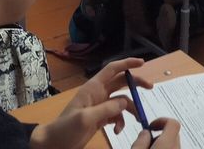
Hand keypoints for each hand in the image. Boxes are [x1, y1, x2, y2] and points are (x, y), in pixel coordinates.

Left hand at [31, 58, 149, 148]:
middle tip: (150, 89)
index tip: (142, 63)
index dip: (127, 63)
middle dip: (135, 85)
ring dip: (130, 110)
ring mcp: (99, 106)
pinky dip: (120, 122)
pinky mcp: (99, 118)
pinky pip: (116, 115)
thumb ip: (107, 109)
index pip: (112, 69)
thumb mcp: (86, 118)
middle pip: (121, 83)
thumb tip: (125, 101)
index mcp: (93, 88)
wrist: (53, 144)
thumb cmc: (66, 128)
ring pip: (121, 101)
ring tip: (137, 119)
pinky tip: (116, 131)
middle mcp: (98, 94)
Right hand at [132, 119, 180, 147]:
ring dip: (163, 143)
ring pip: (173, 143)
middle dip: (160, 133)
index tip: (151, 125)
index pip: (172, 123)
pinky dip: (165, 148)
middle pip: (174, 132)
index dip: (161, 120)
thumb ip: (140, 141)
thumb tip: (145, 133)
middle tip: (148, 140)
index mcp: (167, 144)